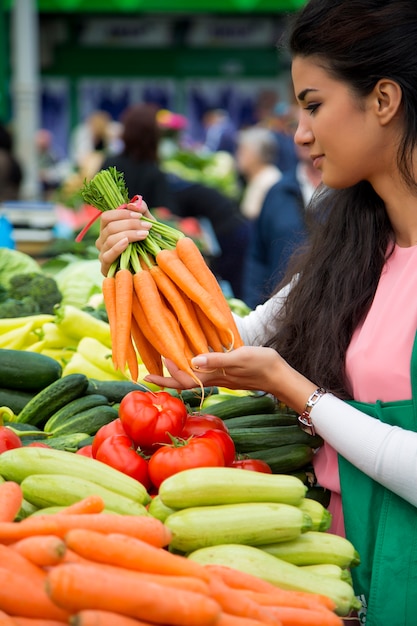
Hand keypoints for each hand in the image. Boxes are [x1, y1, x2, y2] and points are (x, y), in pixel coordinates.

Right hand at [95, 197, 153, 275]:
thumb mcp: (148, 225)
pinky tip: (127, 243)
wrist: (153, 268)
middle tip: (147, 227)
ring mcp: (103, 254)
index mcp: (109, 229)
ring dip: (129, 234)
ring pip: (109, 239)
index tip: (140, 216)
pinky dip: (117, 247)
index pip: (107, 216)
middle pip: (109, 226)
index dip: (122, 213)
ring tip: (144, 235)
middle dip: (129, 224)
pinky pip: (107, 255)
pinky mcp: (106, 268)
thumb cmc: (149, 246)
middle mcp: (102, 241)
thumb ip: (142, 210)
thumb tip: (133, 204)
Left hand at [145, 346, 286, 393]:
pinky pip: (205, 371)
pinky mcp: (229, 372)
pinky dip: (194, 366)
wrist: (281, 376)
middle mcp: (215, 379)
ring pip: (194, 376)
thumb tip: (193, 361)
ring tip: (166, 363)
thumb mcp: (239, 358)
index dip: (166, 376)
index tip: (151, 370)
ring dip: (179, 371)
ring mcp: (222, 377)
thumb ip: (217, 360)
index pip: (184, 380)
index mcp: (214, 376)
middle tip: (148, 374)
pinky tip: (194, 358)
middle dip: (166, 378)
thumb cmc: (262, 365)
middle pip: (185, 381)